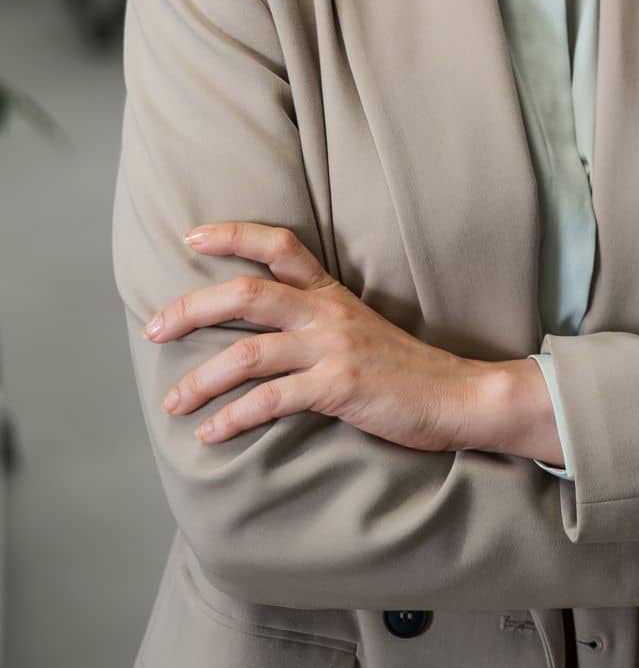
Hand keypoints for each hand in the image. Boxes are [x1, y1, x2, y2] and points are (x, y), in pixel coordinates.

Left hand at [142, 221, 478, 450]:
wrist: (455, 396)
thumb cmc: (403, 370)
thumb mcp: (359, 330)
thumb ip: (316, 323)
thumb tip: (261, 335)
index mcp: (331, 293)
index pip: (279, 245)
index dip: (234, 234)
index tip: (192, 236)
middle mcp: (327, 312)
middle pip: (246, 293)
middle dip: (191, 309)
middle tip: (153, 330)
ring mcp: (332, 347)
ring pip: (248, 352)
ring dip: (200, 380)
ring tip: (173, 402)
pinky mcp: (338, 385)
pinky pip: (271, 399)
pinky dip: (234, 417)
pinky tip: (212, 433)